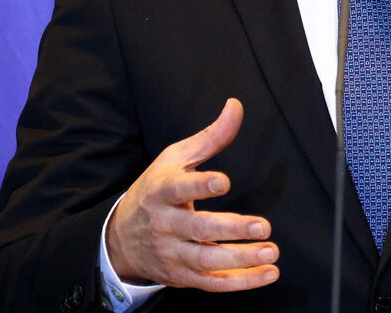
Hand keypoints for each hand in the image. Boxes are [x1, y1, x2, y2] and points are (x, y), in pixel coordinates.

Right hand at [105, 98, 279, 290]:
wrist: (120, 238)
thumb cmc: (155, 190)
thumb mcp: (175, 159)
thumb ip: (210, 137)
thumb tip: (235, 107)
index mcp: (162, 191)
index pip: (179, 189)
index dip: (200, 186)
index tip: (223, 181)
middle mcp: (166, 225)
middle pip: (198, 229)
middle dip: (231, 229)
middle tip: (263, 226)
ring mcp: (173, 253)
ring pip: (207, 260)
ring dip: (241, 259)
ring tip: (270, 251)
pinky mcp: (183, 275)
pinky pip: (213, 282)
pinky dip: (241, 282)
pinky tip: (267, 273)